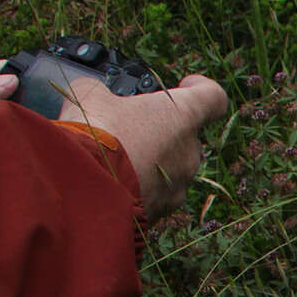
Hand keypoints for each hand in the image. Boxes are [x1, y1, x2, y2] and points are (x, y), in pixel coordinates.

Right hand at [59, 74, 228, 219]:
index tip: (185, 85)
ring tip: (115, 159)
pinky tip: (112, 183)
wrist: (84, 190)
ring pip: (172, 169)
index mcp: (183, 116)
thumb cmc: (94, 134)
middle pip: (186, 136)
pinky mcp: (163, 211)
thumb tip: (94, 96)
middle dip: (162, 131)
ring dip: (150, 162)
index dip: (201, 88)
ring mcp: (180, 185)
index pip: (213, 97)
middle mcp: (191, 152)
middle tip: (130, 127)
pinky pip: (156, 194)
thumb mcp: (88, 96)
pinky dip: (139, 187)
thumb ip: (100, 91)